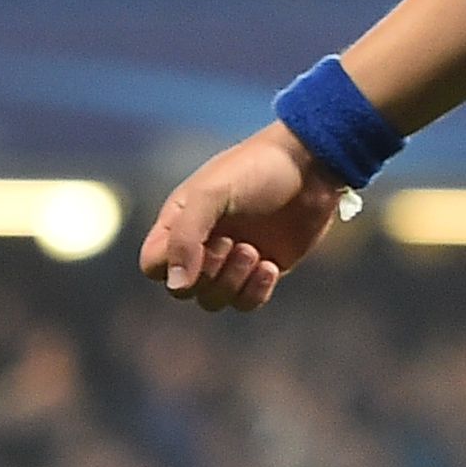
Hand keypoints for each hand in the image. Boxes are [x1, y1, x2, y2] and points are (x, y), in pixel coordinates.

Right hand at [137, 122, 349, 312]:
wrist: (312, 163)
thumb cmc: (256, 170)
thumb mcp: (212, 193)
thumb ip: (185, 237)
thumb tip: (177, 285)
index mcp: (181, 222)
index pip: (153, 264)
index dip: (171, 264)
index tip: (202, 243)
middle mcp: (202, 244)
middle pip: (183, 290)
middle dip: (207, 273)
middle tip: (232, 242)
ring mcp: (233, 259)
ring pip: (213, 300)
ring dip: (232, 282)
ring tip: (253, 250)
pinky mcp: (263, 269)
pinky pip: (246, 302)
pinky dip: (255, 291)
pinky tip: (270, 265)